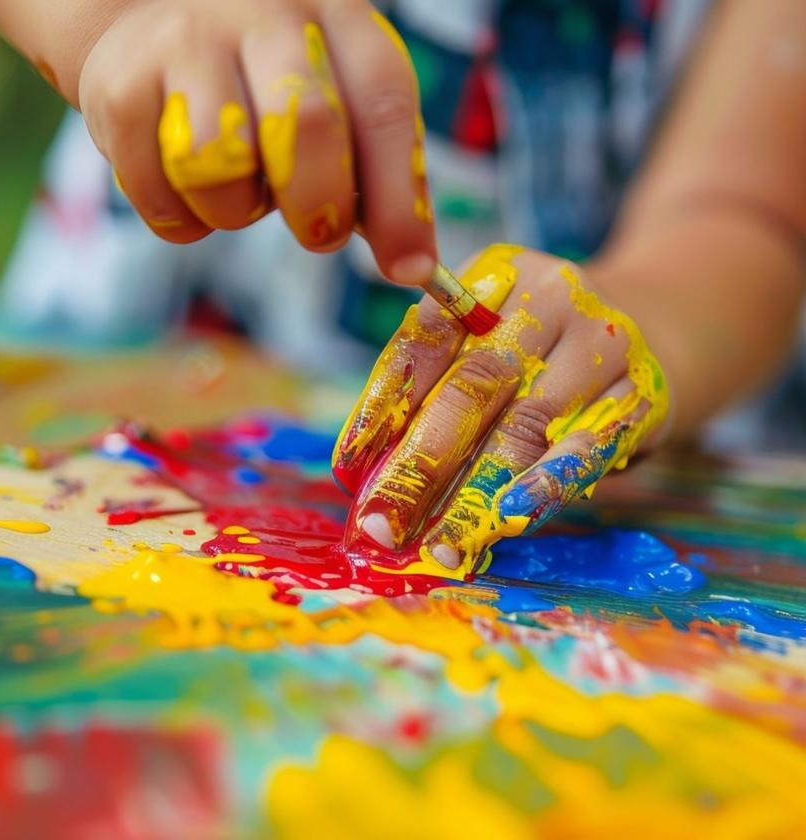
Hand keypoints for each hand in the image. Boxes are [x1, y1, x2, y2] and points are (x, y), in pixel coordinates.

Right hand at [77, 0, 435, 281]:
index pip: (381, 106)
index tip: (406, 270)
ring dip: (236, 212)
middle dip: (317, 207)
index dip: (397, 200)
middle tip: (316, 229)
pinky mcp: (119, 89)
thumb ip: (376, 169)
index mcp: (333, 15)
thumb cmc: (262, 74)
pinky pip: (159, 198)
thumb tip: (411, 267)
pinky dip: (182, 220)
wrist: (146, 13)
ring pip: (220, 168)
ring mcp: (184, 46)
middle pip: (304, 128)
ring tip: (236, 184)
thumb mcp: (333, 90)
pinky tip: (186, 187)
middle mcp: (260, 16)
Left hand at [332, 245, 671, 576]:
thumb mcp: (490, 337)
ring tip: (440, 546)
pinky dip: (545, 485)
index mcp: (490, 279)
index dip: (383, 406)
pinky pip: (587, 446)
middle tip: (380, 526)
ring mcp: (598, 343)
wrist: (672, 318)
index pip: (423, 339)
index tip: (348, 468)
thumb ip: (434, 387)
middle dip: (419, 466)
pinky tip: (510, 518)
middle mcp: (546, 300)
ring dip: (475, 494)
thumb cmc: (546, 345)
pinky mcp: (640, 393)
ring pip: (525, 425)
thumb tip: (366, 472)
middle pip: (471, 389)